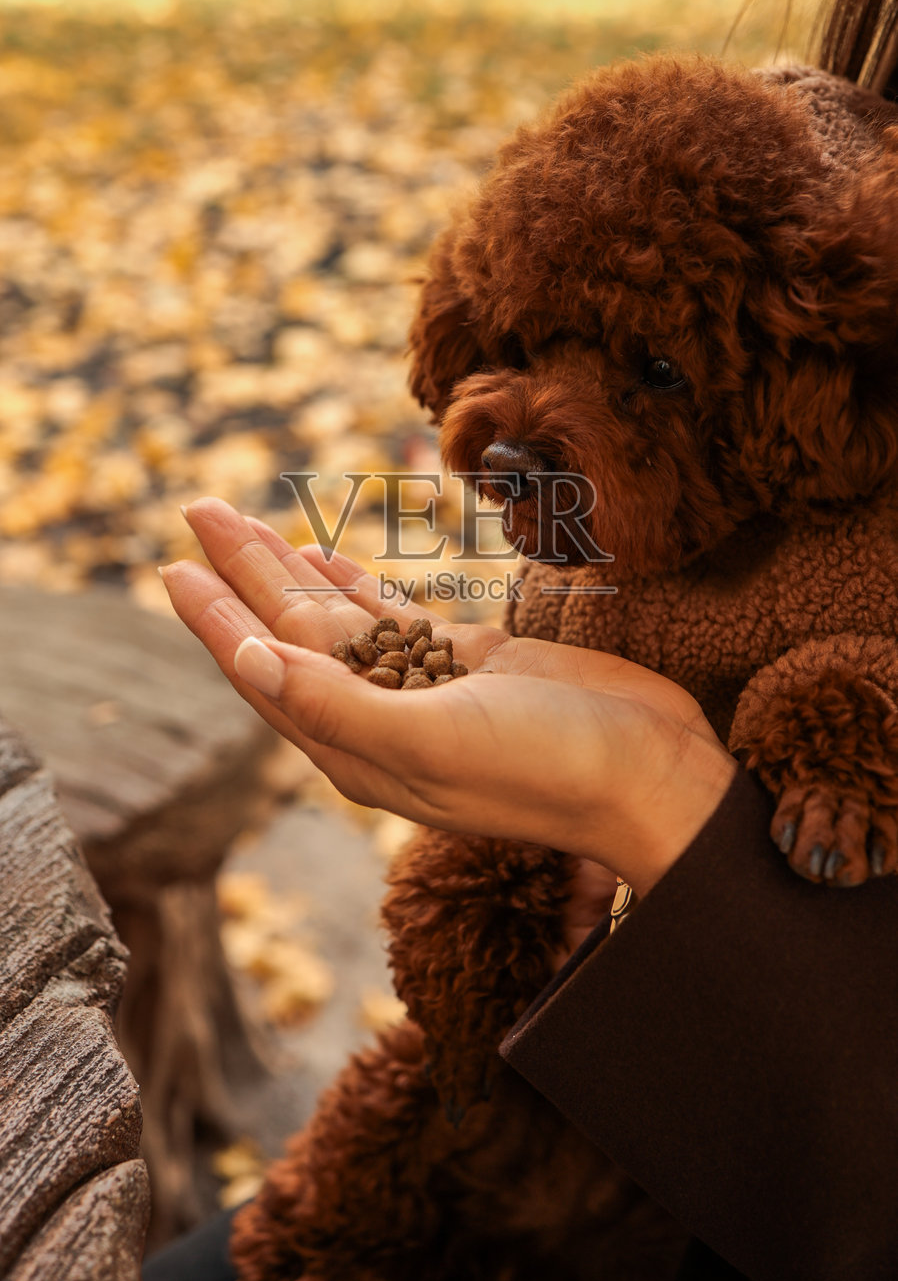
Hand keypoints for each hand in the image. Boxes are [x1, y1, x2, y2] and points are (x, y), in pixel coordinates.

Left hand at [161, 499, 735, 898]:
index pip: (263, 668)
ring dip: (289, 570)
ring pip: (336, 619)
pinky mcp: (468, 663)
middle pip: (288, 632)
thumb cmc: (546, 768)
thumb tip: (244, 661)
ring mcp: (422, 689)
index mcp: (355, 745)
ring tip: (246, 523)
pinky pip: (391, 616)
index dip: (215, 617)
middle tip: (198, 507)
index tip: (171, 562)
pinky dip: (354, 584)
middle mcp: (377, 718)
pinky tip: (326, 557)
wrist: (648, 774)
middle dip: (241, 571)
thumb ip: (334, 705)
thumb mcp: (431, 741)